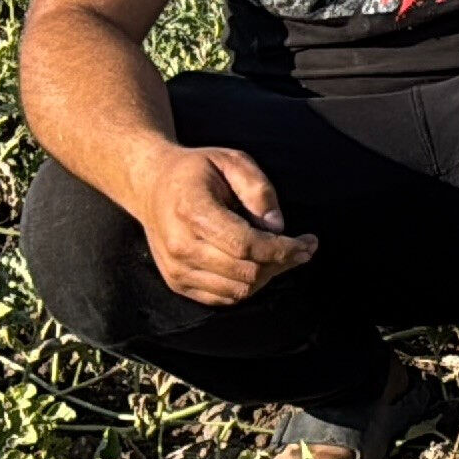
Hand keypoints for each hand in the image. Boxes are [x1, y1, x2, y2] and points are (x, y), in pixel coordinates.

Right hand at [138, 144, 315, 306]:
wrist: (151, 185)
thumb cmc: (196, 171)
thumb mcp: (231, 160)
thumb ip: (258, 190)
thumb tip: (277, 227)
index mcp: (192, 211)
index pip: (245, 245)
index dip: (282, 249)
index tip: (307, 243)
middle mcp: (180, 245)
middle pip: (246, 272)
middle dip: (282, 263)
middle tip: (303, 247)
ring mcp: (177, 269)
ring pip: (238, 290)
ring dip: (268, 276)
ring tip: (281, 254)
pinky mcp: (178, 283)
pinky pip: (224, 297)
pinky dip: (248, 284)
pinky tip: (258, 264)